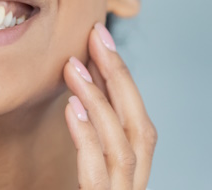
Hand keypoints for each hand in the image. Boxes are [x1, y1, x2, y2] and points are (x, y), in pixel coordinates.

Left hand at [63, 22, 157, 189]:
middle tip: (96, 37)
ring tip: (73, 67)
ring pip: (122, 146)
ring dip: (99, 101)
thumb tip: (81, 80)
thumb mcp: (81, 167)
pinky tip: (72, 107)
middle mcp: (132, 187)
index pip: (136, 120)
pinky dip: (87, 137)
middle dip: (119, 78)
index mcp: (131, 175)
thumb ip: (88, 137)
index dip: (122, 78)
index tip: (101, 38)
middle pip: (138, 127)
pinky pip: (97, 173)